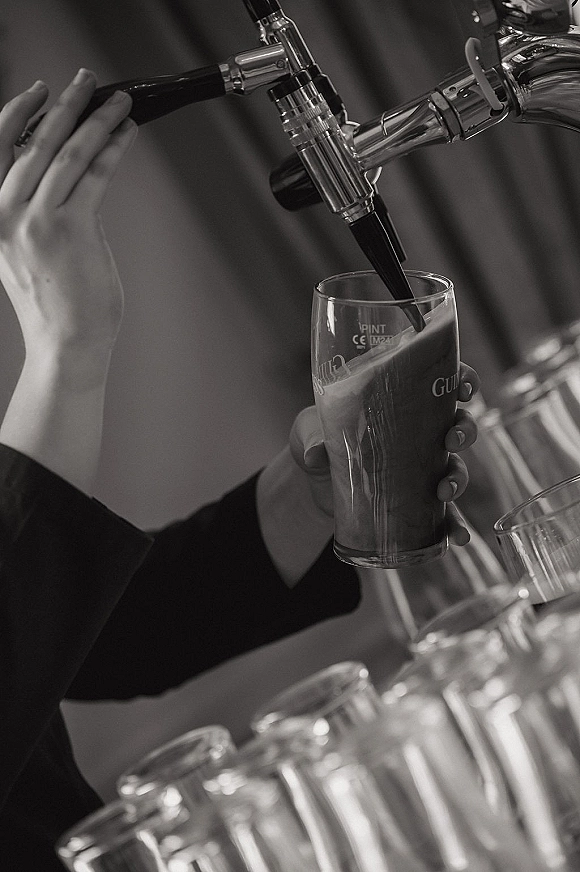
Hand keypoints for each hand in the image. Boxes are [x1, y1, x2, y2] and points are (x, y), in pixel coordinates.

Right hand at [0, 70, 135, 373]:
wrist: (65, 342)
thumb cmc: (53, 302)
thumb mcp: (24, 251)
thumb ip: (33, 211)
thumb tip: (63, 171)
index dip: (18, 112)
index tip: (39, 91)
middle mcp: (6, 212)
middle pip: (35, 141)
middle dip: (65, 104)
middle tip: (86, 81)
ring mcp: (37, 220)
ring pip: (68, 153)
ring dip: (97, 120)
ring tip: (117, 102)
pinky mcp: (71, 229)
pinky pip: (95, 175)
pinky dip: (113, 149)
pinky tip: (125, 134)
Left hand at [289, 361, 480, 544]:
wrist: (312, 484)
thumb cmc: (317, 440)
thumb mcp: (308, 431)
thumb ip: (311, 437)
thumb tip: (314, 453)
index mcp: (401, 401)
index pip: (442, 383)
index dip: (463, 380)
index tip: (465, 390)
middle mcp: (420, 432)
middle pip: (458, 424)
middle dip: (464, 431)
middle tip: (452, 440)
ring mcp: (422, 468)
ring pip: (456, 467)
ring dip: (459, 478)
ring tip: (445, 491)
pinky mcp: (416, 502)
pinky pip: (444, 514)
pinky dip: (455, 526)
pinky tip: (458, 538)